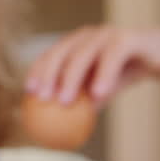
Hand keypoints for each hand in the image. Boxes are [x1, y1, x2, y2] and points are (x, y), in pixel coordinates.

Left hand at [27, 26, 159, 104]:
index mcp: (77, 44)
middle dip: (48, 74)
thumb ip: (82, 101)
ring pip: (83, 54)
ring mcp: (108, 34)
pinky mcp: (129, 38)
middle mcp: (89, 35)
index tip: (30, 92)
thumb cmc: (128, 72)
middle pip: (61, 52)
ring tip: (63, 102)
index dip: (37, 70)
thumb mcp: (102, 89)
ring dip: (71, 78)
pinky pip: (112, 56)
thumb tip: (58, 127)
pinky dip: (103, 74)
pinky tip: (98, 93)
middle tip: (43, 98)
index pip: (51, 55)